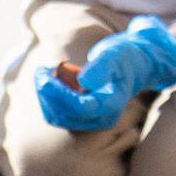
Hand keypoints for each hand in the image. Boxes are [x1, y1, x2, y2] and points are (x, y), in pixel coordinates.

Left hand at [34, 16, 175, 132]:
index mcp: (111, 106)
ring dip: (44, 95)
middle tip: (43, 68)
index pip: (78, 107)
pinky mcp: (81, 118)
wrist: (132, 66)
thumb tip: (84, 81)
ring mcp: (91, 121)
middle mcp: (101, 119)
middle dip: (47, 92)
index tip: (45, 72)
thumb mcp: (114, 54)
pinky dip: (47, 98)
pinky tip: (49, 79)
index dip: (57, 92)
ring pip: (55, 116)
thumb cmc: (123, 57)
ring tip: (46, 71)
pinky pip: (55, 114)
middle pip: (63, 114)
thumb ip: (101, 66)